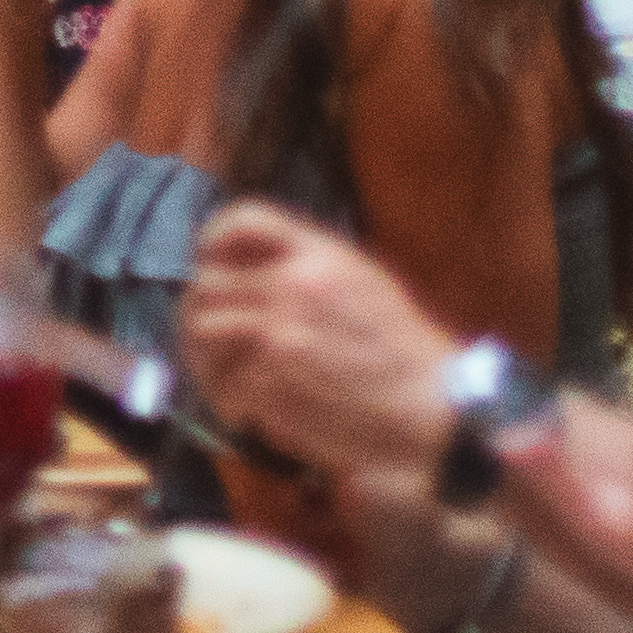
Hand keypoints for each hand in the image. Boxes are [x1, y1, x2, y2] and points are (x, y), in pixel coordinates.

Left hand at [180, 201, 461, 476]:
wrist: (429, 407)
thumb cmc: (403, 350)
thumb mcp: (364, 282)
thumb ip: (312, 265)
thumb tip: (254, 263)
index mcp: (320, 255)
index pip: (245, 220)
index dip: (214, 238)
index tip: (208, 260)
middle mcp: (292, 287)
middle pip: (208, 283)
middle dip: (203, 309)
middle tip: (212, 335)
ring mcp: (278, 336)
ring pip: (204, 331)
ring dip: (206, 356)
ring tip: (224, 377)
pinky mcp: (270, 384)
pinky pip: (224, 384)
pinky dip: (228, 400)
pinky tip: (247, 411)